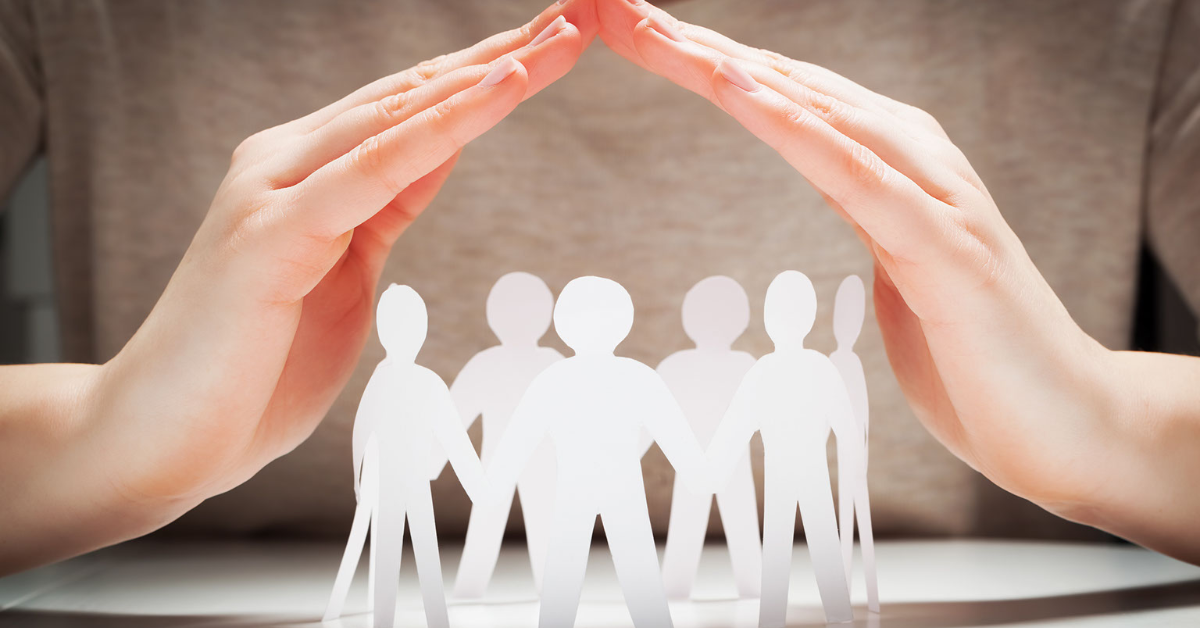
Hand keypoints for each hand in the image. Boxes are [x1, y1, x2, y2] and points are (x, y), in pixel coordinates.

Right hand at [0, 2, 595, 574]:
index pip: (410, 107)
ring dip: (487, 75)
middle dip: (502, 56)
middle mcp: (285, 162)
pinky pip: (373, 172)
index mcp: (304, 170)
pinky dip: (439, 130)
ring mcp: (272, 192)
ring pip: (398, 116)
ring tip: (558, 41)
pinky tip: (497, 92)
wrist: (163, 437)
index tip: (554, 47)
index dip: (486, 75)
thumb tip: (438, 153)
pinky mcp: (269, 236)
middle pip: (412, 95)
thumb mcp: (344, 268)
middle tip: (579, 20)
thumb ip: (382, 206)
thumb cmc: (256, 365)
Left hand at [596, 0, 1199, 560]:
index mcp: (890, 162)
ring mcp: (934, 195)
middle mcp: (912, 157)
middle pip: (782, 83)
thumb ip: (871, 212)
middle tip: (608, 6)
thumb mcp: (900, 266)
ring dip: (725, 67)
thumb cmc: (974, 353)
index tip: (625, 33)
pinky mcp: (946, 247)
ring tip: (650, 29)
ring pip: (812, 110)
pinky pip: (855, 174)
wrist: (1069, 421)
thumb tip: (836, 185)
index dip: (699, 60)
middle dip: (690, 45)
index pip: (779, 95)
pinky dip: (796, 128)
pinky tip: (742, 89)